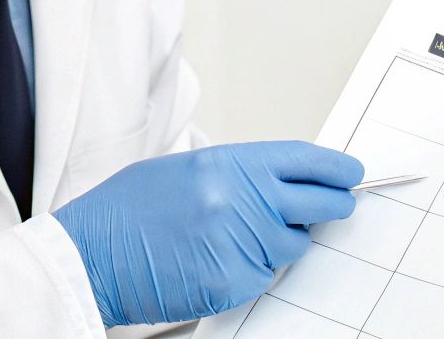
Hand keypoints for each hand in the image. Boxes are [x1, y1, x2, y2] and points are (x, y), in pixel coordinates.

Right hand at [51, 140, 362, 326]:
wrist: (92, 253)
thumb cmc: (131, 210)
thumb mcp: (187, 170)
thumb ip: (241, 174)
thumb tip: (287, 183)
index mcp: (228, 163)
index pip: (304, 161)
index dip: (336, 168)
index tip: (352, 173)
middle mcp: (239, 200)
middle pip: (318, 205)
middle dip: (332, 207)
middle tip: (337, 207)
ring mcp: (238, 244)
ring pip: (292, 247)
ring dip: (279, 244)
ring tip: (235, 238)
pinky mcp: (231, 282)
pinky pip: (264, 278)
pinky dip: (250, 272)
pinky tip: (216, 261)